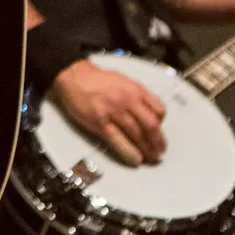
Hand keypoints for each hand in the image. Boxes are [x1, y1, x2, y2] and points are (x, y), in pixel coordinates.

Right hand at [53, 59, 167, 164]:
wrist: (73, 76)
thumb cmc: (98, 80)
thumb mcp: (123, 80)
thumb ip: (138, 95)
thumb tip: (149, 113)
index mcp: (135, 89)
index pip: (159, 110)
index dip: (162, 124)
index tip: (158, 131)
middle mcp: (127, 100)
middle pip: (151, 125)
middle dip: (158, 142)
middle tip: (159, 151)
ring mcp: (113, 111)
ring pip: (137, 135)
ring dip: (146, 149)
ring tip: (150, 157)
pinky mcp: (99, 122)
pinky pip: (118, 140)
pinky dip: (129, 152)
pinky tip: (135, 159)